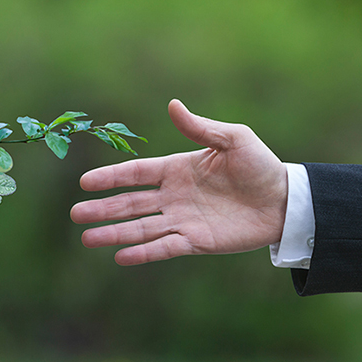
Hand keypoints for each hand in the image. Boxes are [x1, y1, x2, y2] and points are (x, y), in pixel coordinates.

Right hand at [70, 99, 287, 264]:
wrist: (285, 200)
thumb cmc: (260, 165)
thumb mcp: (233, 139)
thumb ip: (200, 128)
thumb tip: (172, 105)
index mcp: (176, 169)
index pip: (136, 173)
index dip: (110, 177)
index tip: (85, 182)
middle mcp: (173, 196)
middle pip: (130, 203)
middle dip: (102, 209)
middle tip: (75, 214)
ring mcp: (182, 220)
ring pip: (141, 227)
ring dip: (114, 233)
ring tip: (87, 239)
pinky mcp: (196, 242)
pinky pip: (164, 247)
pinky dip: (143, 253)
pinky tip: (120, 257)